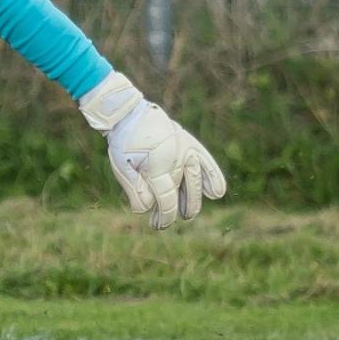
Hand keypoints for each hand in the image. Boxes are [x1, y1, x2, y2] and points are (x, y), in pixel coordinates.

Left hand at [78, 71, 226, 228]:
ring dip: (193, 199)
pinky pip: (206, 162)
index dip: (165, 215)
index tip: (158, 225)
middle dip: (174, 210)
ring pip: (195, 180)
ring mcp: (185, 150)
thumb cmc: (123, 141)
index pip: (167, 199)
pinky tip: (216, 193)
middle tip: (162, 223)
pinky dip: (213, 177)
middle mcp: (176, 159)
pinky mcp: (190, 143)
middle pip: (180, 191)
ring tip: (189, 214)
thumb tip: (145, 210)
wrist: (130, 114)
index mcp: (158, 166)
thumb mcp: (122, 166)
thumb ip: (135, 189)